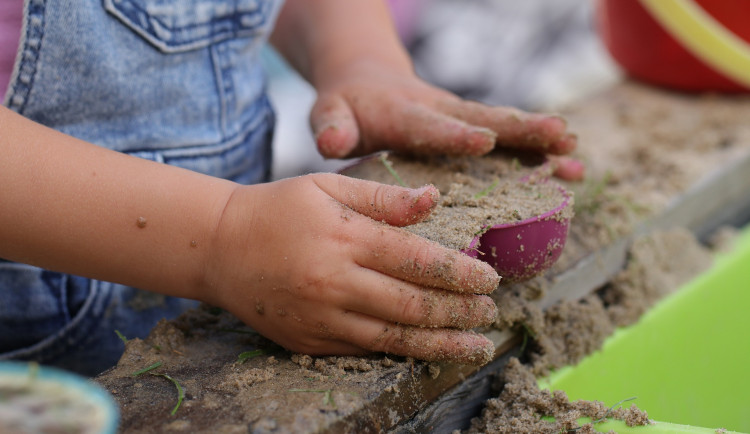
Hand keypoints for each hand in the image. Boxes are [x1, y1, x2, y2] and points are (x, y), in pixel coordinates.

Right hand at [202, 174, 499, 363]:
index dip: (461, 273)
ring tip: (476, 346)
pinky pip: (364, 351)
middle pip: (413, 305)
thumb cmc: (279, 209)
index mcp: (345, 237)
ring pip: (395, 338)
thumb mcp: (328, 186)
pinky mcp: (308, 341)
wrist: (219, 247)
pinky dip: (401, 353)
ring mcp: (321, 317)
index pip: (419, 260)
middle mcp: (336, 281)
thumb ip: (383, 197)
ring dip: (442, 344)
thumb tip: (435, 200)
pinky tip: (427, 351)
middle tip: (489, 312)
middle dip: (460, 312)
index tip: (490, 279)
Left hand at [310, 60, 583, 180]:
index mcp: (404, 114)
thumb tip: (331, 141)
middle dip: (521, 130)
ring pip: (504, 128)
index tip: (484, 140)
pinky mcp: (472, 127)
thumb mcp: (330, 113)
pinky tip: (572, 168)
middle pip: (484, 119)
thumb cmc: (347, 106)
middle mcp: (440, 112)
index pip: (430, 125)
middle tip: (559, 136)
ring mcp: (460, 119)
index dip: (455, 134)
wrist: (367, 79)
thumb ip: (332, 126)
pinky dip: (539, 153)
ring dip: (540, 141)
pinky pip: (508, 140)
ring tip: (576, 155)